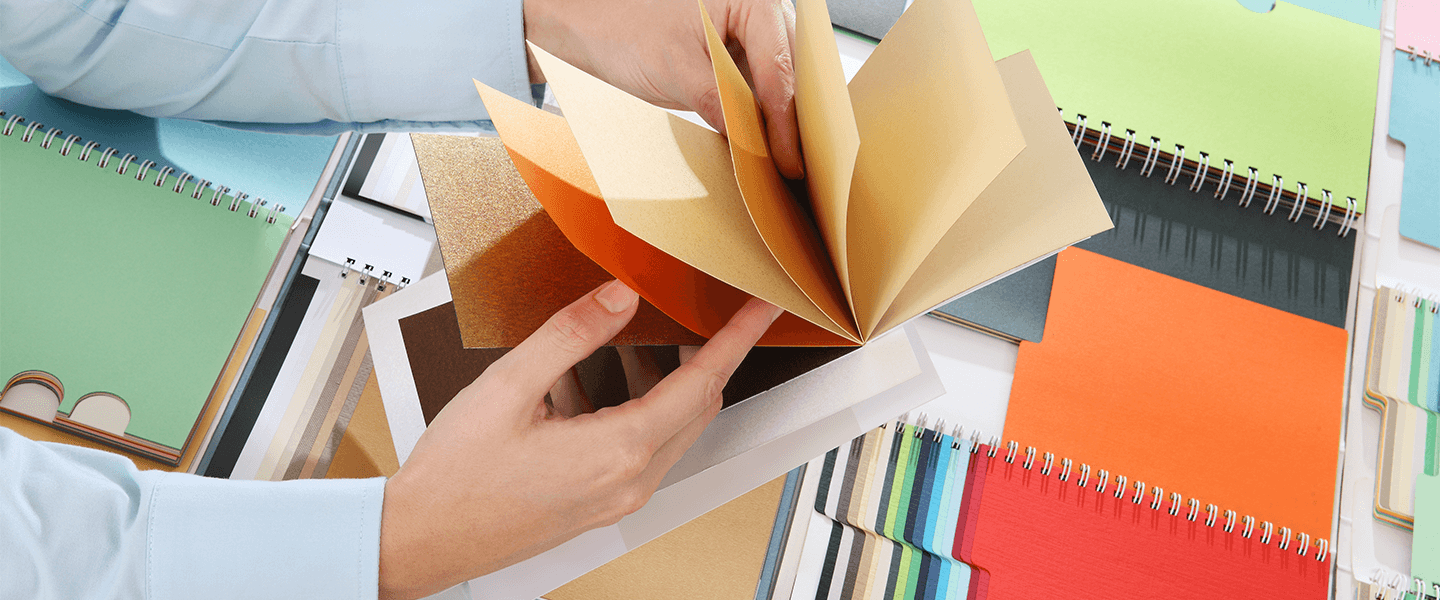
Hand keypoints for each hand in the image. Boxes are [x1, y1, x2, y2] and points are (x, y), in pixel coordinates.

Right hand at [377, 281, 782, 598]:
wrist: (420, 540)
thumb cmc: (455, 478)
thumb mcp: (509, 386)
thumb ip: (571, 334)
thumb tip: (620, 297)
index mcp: (618, 451)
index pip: (701, 382)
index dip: (736, 338)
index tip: (761, 309)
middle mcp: (628, 481)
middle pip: (695, 407)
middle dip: (707, 356)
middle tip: (705, 313)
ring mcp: (615, 498)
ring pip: (668, 429)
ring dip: (663, 381)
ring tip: (635, 339)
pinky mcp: (597, 504)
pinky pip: (637, 449)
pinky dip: (631, 409)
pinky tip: (584, 382)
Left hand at [522, 0, 803, 178]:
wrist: (580, 23)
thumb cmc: (620, 28)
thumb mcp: (678, 72)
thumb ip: (724, 106)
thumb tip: (758, 147)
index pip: (780, 68)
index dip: (787, 121)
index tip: (791, 162)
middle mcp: (755, 7)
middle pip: (789, 70)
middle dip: (792, 118)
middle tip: (795, 166)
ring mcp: (744, 26)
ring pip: (776, 77)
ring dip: (776, 116)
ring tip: (781, 159)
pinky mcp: (729, 47)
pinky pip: (754, 80)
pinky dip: (755, 110)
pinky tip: (757, 141)